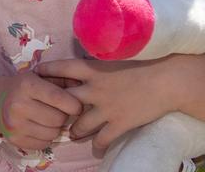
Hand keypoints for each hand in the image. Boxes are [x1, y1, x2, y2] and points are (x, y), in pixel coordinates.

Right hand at [0, 71, 80, 150]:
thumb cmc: (25, 87)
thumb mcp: (40, 76)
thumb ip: (62, 79)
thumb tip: (83, 87)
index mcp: (27, 85)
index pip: (57, 98)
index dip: (73, 104)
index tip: (77, 106)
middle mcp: (18, 105)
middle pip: (58, 118)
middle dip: (64, 116)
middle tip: (59, 111)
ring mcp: (15, 124)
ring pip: (53, 133)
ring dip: (56, 127)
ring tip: (49, 118)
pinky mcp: (15, 139)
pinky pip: (44, 143)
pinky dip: (47, 137)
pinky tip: (40, 127)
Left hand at [36, 58, 174, 154]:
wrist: (168, 78)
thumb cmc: (147, 59)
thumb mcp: (117, 53)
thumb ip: (100, 58)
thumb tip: (89, 55)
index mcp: (93, 67)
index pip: (60, 68)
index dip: (46, 72)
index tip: (35, 74)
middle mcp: (94, 88)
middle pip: (63, 100)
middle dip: (54, 107)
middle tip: (48, 112)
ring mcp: (106, 107)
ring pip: (79, 125)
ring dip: (74, 131)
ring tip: (72, 134)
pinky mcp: (120, 123)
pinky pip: (102, 140)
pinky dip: (97, 146)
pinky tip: (95, 150)